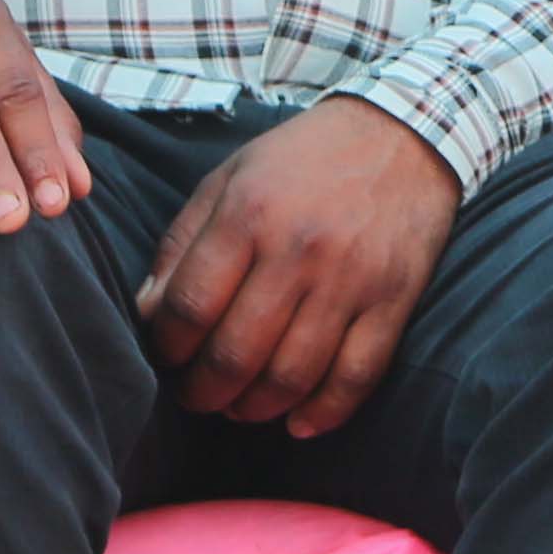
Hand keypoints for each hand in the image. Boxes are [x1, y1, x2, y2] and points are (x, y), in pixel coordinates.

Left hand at [136, 97, 461, 438]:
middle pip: (236, 354)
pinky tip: (298, 422)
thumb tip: (149, 314)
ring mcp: (350, 278)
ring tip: (240, 407)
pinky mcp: (393, 299)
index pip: (189, 307)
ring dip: (255, 408)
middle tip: (197, 396)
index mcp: (248, 214)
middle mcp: (298, 249)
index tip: (167, 355)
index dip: (167, 347)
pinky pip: (356, 376)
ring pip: (291, 376)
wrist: (403, 131)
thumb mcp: (229, 178)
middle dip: (204, 392)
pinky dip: (323, 413)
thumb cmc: (303, 159)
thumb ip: (182, 244)